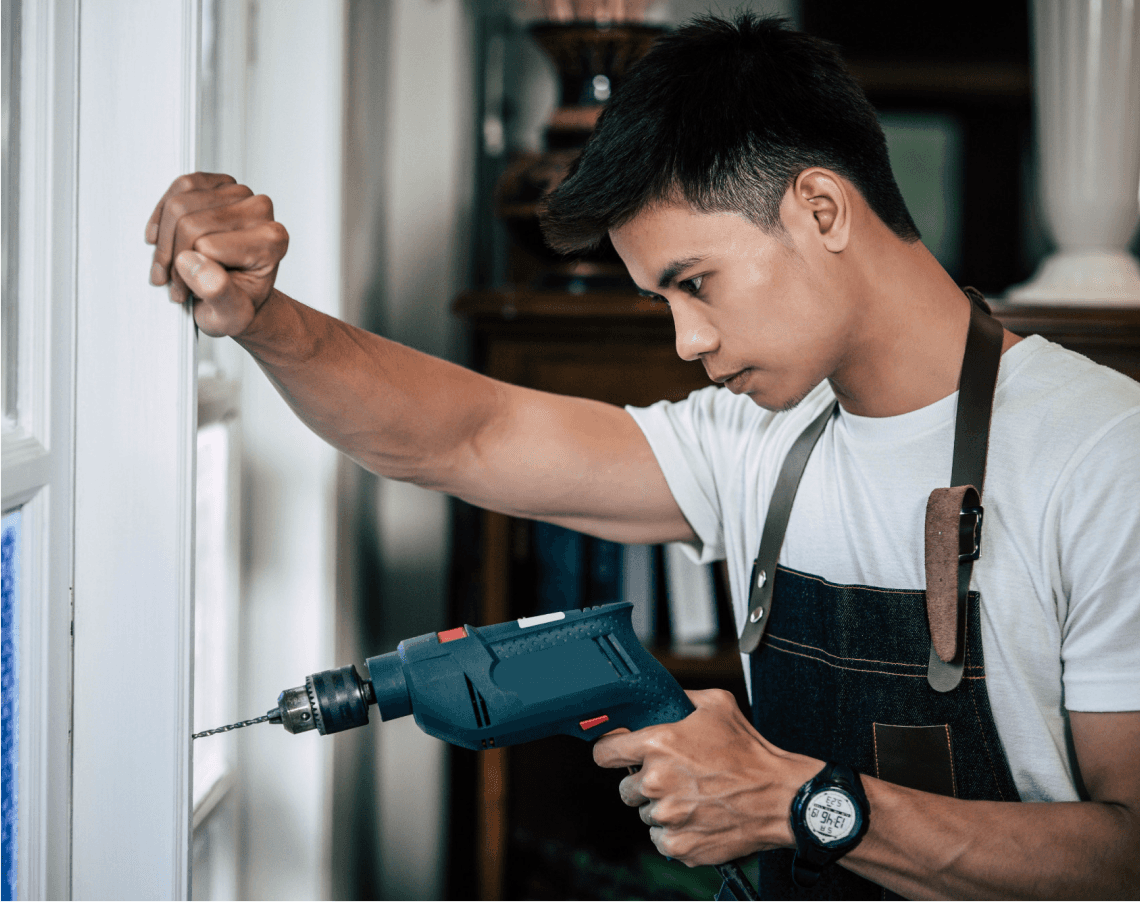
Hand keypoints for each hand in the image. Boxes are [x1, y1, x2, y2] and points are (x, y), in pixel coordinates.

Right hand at [146, 172, 288, 336]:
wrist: (239, 293)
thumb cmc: (238, 302)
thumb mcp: (231, 317)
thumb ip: (218, 294)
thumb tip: (193, 263)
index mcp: (272, 241)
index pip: (206, 246)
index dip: (187, 272)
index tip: (185, 292)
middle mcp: (261, 210)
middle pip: (189, 223)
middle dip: (172, 257)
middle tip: (174, 282)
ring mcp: (240, 192)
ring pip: (178, 205)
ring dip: (165, 239)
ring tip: (172, 264)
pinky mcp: (219, 182)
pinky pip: (179, 187)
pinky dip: (164, 215)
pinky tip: (165, 238)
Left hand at [593, 689, 817, 866]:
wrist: (780, 798)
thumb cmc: (750, 753)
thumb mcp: (717, 705)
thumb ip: (681, 697)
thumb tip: (661, 696)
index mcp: (658, 745)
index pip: (604, 752)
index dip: (610, 751)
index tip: (617, 754)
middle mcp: (656, 782)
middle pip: (625, 788)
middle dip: (644, 782)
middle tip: (673, 777)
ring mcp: (666, 817)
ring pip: (645, 813)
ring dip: (661, 807)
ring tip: (692, 797)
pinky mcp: (679, 845)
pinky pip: (660, 838)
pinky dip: (674, 832)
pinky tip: (696, 817)